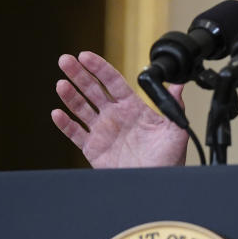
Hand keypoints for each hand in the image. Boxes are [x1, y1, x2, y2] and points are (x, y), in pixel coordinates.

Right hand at [51, 51, 187, 167]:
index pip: (112, 81)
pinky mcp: (93, 148)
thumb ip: (174, 106)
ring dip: (69, 95)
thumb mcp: (175, 129)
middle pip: (92, 89)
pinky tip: (57, 114)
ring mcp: (102, 131)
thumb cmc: (168, 157)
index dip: (98, 67)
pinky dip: (65, 124)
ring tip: (60, 83)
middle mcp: (115, 115)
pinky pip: (76, 134)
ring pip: (81, 108)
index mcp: (132, 106)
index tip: (85, 56)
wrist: (156, 182)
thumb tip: (180, 84)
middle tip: (65, 60)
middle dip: (78, 74)